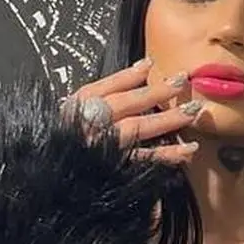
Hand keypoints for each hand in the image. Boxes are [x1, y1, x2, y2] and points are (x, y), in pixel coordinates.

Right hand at [62, 58, 204, 164]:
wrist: (50, 178)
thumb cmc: (61, 142)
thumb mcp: (72, 111)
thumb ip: (105, 91)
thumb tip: (143, 68)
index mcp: (78, 108)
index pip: (106, 87)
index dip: (129, 76)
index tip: (150, 64)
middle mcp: (91, 125)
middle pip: (127, 104)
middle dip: (156, 92)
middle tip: (182, 80)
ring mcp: (104, 147)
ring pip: (139, 128)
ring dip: (168, 119)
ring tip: (193, 112)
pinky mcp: (116, 167)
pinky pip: (144, 160)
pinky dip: (167, 155)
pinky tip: (188, 150)